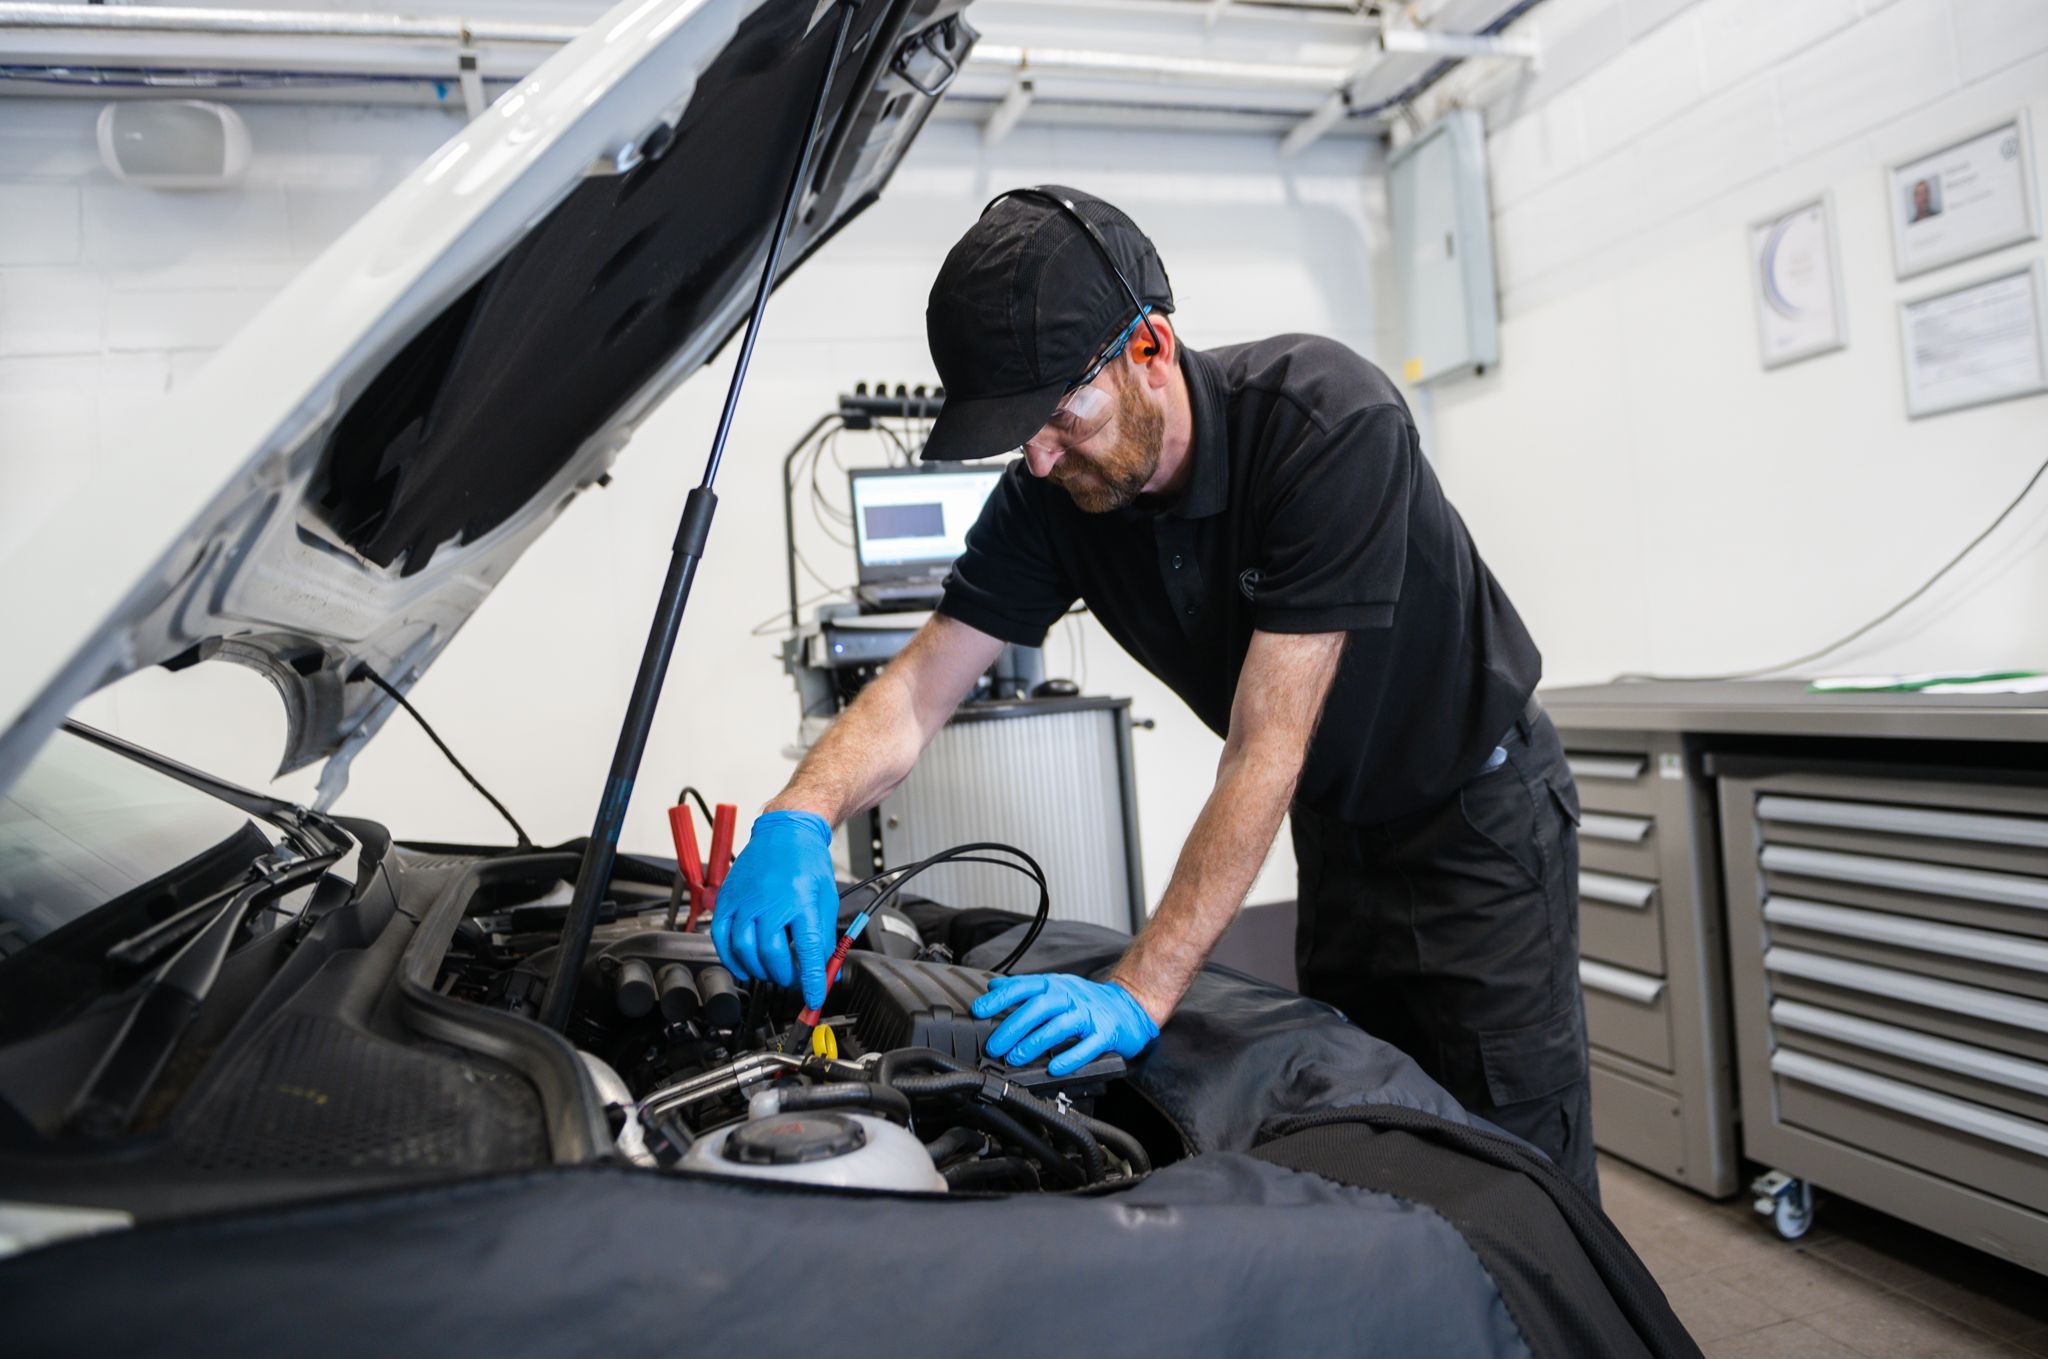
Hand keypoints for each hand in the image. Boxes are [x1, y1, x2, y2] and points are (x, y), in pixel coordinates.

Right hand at [710, 811, 835, 1008]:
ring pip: (744, 949)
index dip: (812, 981)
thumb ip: (825, 939)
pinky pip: (721, 936)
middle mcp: (771, 901)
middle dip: (784, 976)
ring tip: (771, 973)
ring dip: (758, 970)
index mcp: (802, 900)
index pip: (808, 951)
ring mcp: (746, 900)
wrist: (787, 831)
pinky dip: (730, 957)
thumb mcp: (826, 900)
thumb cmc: (807, 863)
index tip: (814, 999)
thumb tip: (828, 972)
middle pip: (772, 953)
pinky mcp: (728, 899)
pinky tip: (743, 965)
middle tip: (792, 981)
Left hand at [973, 974, 1159, 1076]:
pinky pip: (1087, 1046)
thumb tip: (993, 987)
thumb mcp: (1056, 988)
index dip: (1000, 998)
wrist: (1129, 1005)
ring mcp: (1088, 1015)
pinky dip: (1070, 1057)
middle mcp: (1070, 997)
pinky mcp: (1105, 1033)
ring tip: (1015, 1057)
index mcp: (1056, 986)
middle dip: (1013, 1027)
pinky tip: (1054, 1068)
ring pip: (1060, 1026)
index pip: (1024, 987)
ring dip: (1035, 1042)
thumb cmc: (1087, 1002)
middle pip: (1039, 1007)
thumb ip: (1026, 990)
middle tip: (995, 1046)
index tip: (979, 1010)